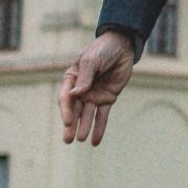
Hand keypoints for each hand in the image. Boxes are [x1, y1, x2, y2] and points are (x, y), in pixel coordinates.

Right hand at [58, 31, 135, 146]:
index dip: (66, 111)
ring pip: (87, 115)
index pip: (66, 98)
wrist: (122, 47)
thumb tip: (75, 94)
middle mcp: (80, 91)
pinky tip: (95, 141)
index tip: (68, 122)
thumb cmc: (102, 51)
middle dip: (71, 125)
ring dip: (84, 127)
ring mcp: (94, 95)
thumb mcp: (91, 61)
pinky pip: (103, 115)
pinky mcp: (108, 98)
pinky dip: (100, 127)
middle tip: (68, 140)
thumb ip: (85, 78)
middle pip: (74, 110)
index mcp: (71, 80)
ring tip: (81, 140)